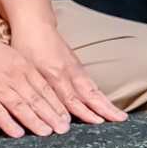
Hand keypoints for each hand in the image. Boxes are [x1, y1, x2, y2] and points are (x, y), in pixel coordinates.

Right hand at [0, 27, 74, 138]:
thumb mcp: (11, 55)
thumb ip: (25, 71)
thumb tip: (39, 87)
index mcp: (22, 66)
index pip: (44, 88)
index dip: (56, 104)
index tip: (66, 117)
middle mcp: (13, 77)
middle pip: (36, 99)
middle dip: (51, 115)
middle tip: (63, 129)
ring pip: (20, 106)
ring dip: (35, 121)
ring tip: (46, 132)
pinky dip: (8, 122)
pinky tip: (18, 133)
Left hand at [11, 25, 128, 125]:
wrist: (36, 25)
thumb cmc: (26, 46)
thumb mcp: (26, 67)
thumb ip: (36, 88)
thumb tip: (41, 111)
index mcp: (54, 75)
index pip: (70, 98)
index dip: (83, 111)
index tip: (97, 122)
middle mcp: (68, 73)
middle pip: (89, 95)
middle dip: (104, 109)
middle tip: (119, 120)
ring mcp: (75, 69)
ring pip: (93, 90)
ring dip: (107, 104)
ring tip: (120, 116)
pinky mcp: (77, 66)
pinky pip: (91, 83)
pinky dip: (101, 95)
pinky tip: (107, 104)